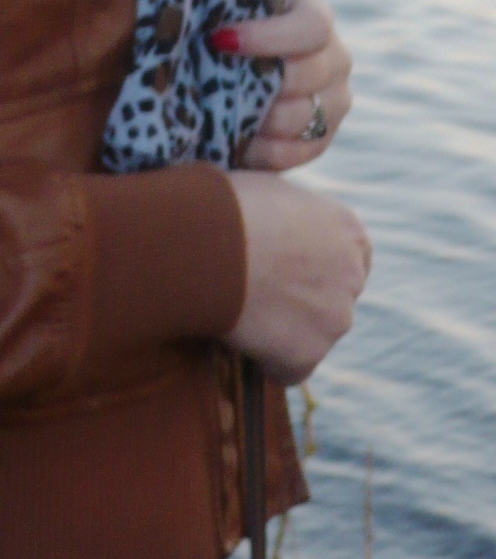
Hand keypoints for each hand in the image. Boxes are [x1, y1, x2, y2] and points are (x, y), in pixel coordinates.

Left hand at [213, 0, 352, 170]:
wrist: (234, 74)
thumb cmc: (226, 34)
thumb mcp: (231, 16)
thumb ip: (228, 16)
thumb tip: (214, 30)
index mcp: (316, 20)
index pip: (312, 27)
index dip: (268, 36)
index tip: (219, 40)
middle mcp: (336, 60)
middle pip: (307, 75)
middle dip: (258, 82)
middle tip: (215, 84)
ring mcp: (334, 103)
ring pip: (301, 118)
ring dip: (257, 118)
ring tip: (220, 113)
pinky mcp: (320, 140)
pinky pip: (295, 152)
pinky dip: (260, 151)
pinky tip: (233, 141)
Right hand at [226, 170, 371, 383]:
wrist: (206, 242)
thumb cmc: (227, 205)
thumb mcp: (273, 190)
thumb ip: (294, 213)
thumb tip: (281, 223)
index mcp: (348, 230)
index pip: (348, 259)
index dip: (314, 266)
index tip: (286, 269)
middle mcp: (353, 276)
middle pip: (333, 299)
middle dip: (302, 300)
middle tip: (257, 289)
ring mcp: (335, 319)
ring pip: (311, 336)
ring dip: (283, 330)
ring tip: (240, 308)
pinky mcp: (308, 355)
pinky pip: (287, 368)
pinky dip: (265, 360)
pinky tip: (238, 333)